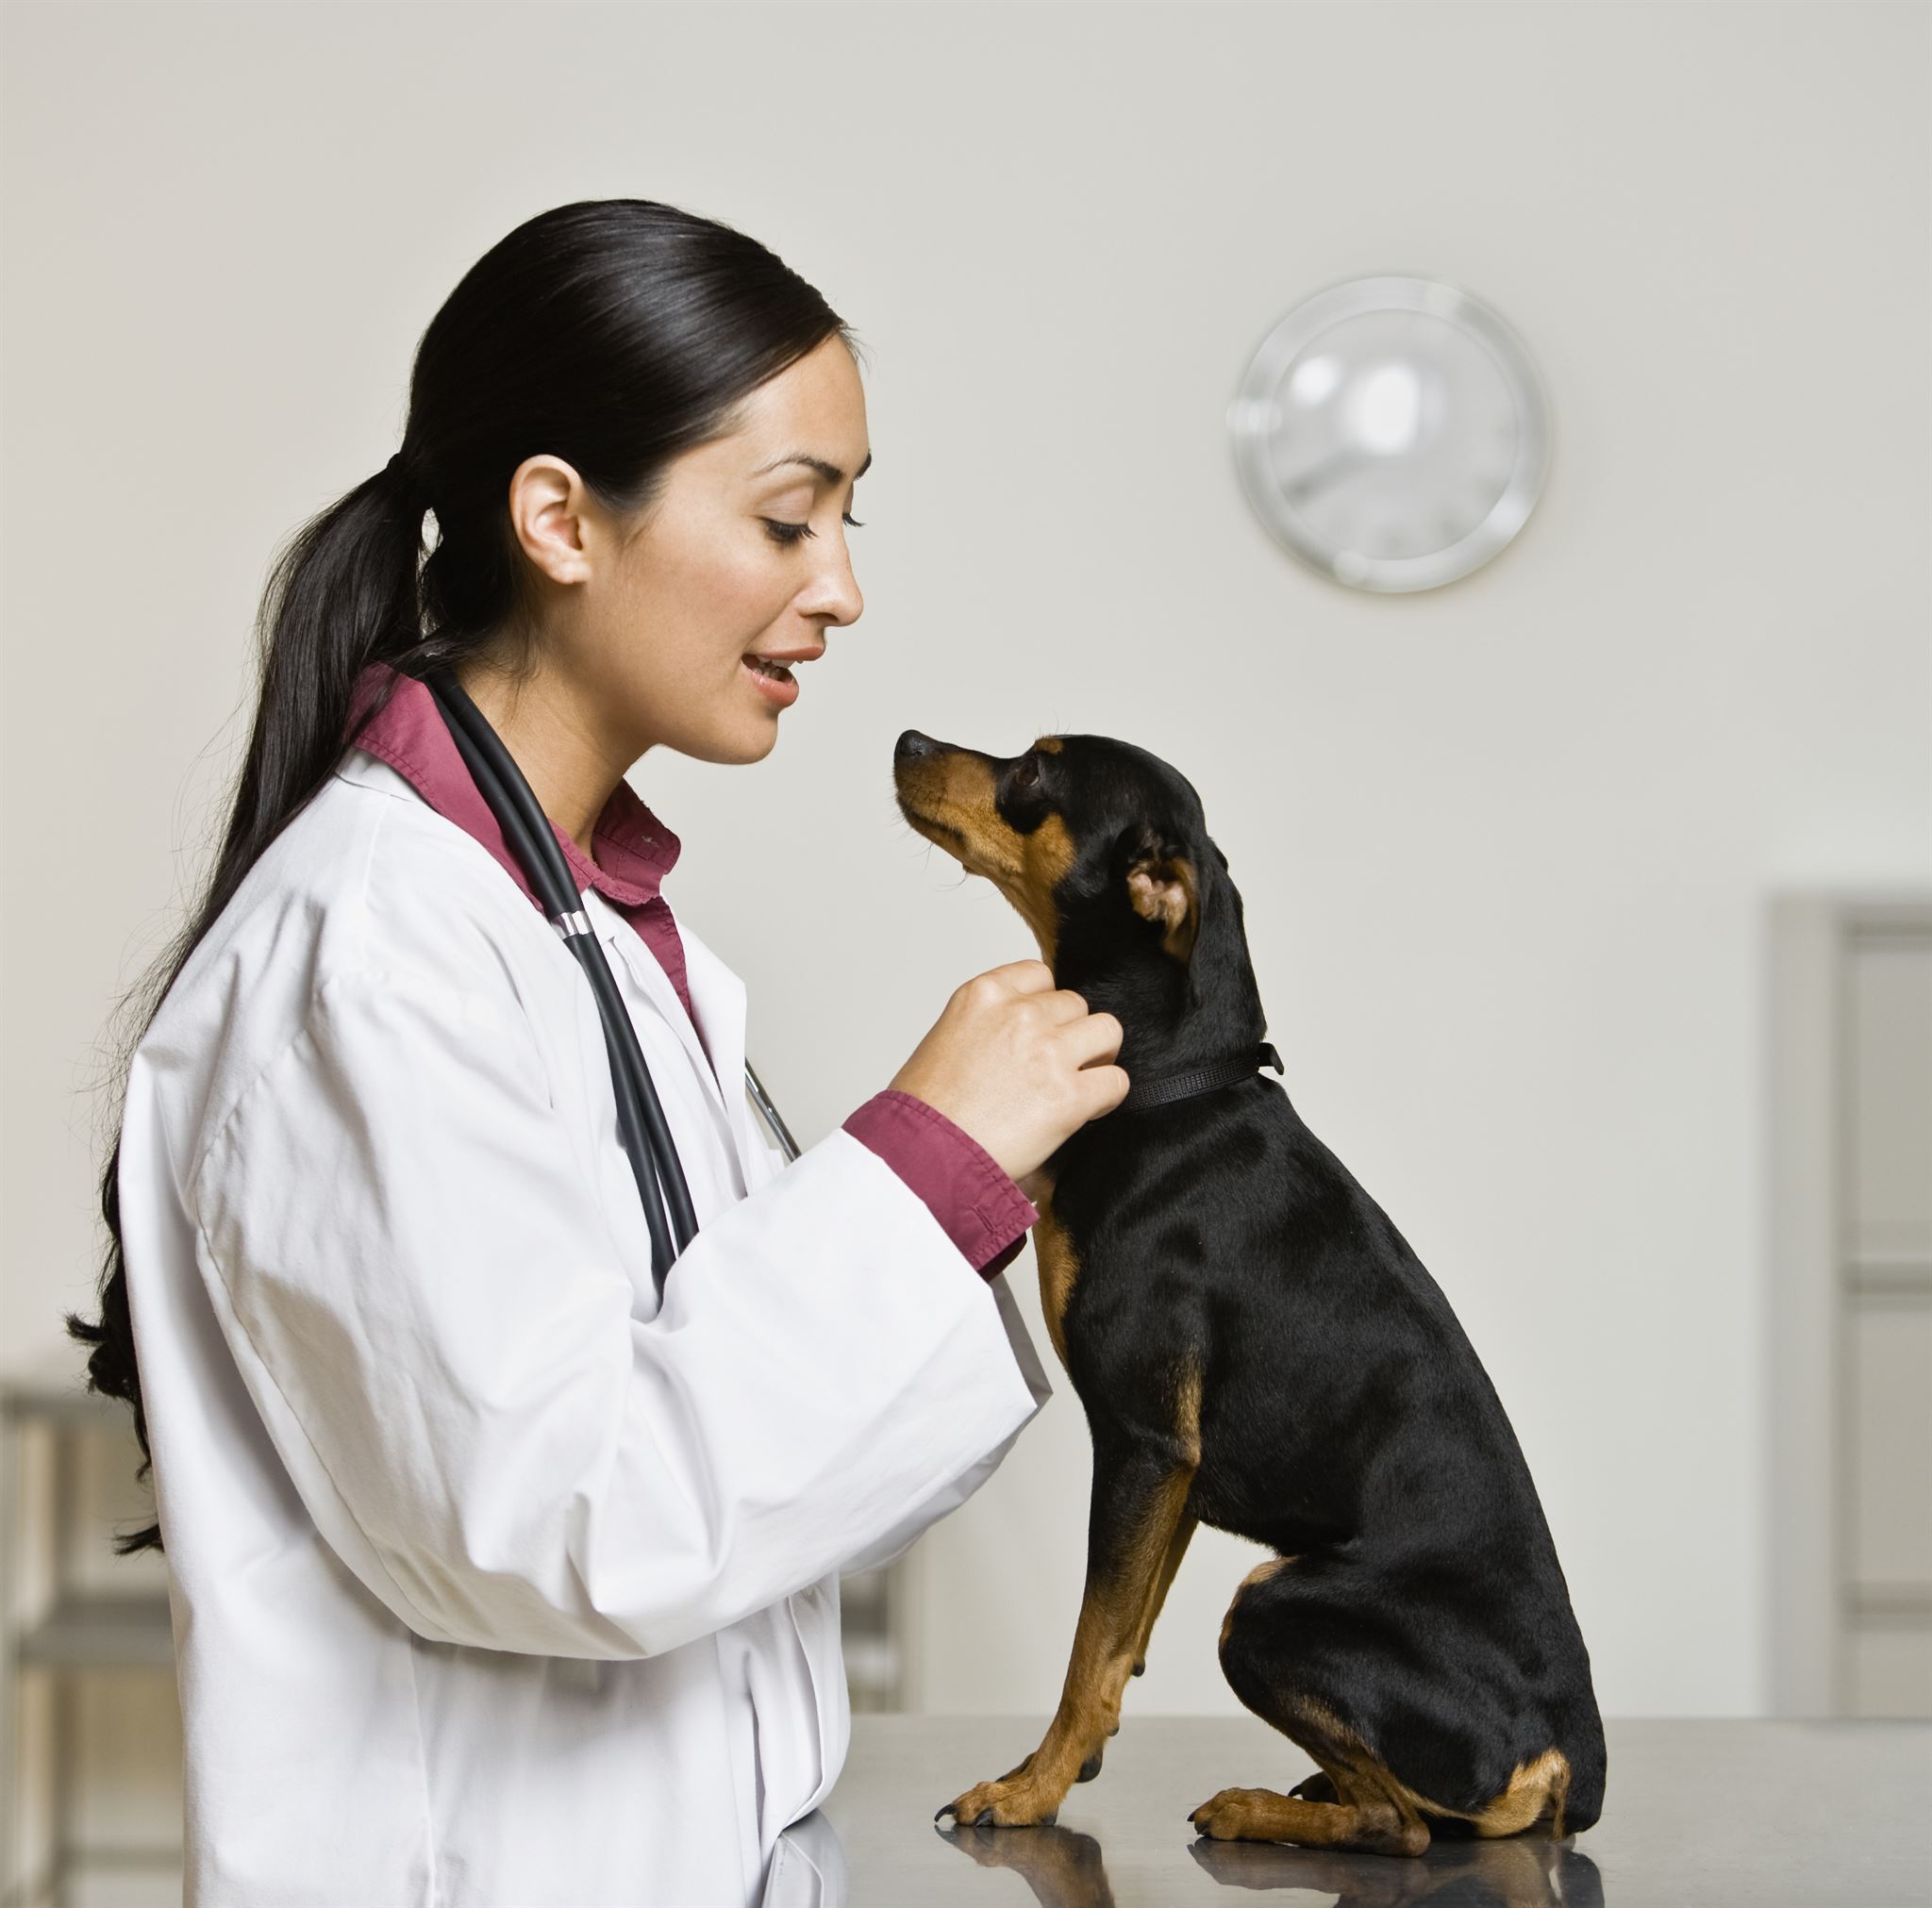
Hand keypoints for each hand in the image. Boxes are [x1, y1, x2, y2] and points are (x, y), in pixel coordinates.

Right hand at [888, 960, 1128, 1186]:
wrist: (922, 1157)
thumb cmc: (924, 1113)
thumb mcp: (946, 1041)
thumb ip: (988, 1026)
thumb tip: (1020, 1039)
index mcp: (983, 995)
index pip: (1039, 976)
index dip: (1045, 1006)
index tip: (1039, 1030)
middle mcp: (1019, 1015)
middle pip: (1075, 1004)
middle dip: (1069, 1034)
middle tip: (1054, 1068)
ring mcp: (1048, 1052)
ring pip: (1107, 1031)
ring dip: (1096, 1056)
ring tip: (1077, 1082)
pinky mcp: (1069, 1095)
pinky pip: (1116, 1081)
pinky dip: (1107, 1096)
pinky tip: (1085, 1111)